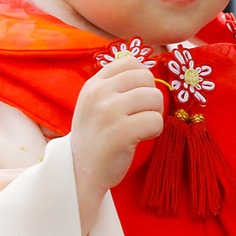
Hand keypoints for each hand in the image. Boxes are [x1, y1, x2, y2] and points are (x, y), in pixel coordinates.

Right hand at [70, 56, 163, 224]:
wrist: (80, 173)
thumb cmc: (94, 138)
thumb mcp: (94, 104)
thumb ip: (114, 85)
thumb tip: (146, 70)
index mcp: (94, 84)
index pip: (131, 61)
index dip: (142, 78)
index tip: (136, 97)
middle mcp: (100, 94)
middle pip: (147, 78)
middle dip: (151, 97)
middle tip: (139, 115)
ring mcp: (109, 112)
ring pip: (155, 98)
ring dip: (154, 114)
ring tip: (139, 127)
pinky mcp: (121, 133)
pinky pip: (156, 121)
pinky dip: (155, 131)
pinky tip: (140, 138)